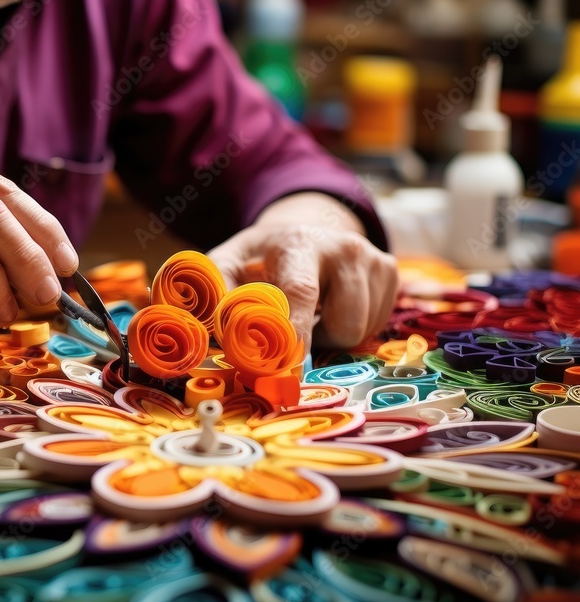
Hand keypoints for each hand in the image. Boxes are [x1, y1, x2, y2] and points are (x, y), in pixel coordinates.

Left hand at [207, 196, 397, 351]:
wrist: (302, 230)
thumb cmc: (259, 258)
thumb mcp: (228, 264)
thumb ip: (215, 292)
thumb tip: (210, 327)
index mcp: (298, 244)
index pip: (301, 292)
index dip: (295, 334)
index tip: (285, 370)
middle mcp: (343, 248)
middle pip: (344, 323)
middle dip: (317, 341)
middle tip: (293, 328)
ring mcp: (373, 258)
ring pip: (362, 330)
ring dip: (332, 336)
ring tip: (312, 314)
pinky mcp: (390, 271)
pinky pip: (376, 325)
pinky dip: (352, 328)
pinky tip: (333, 307)